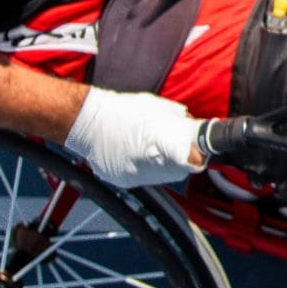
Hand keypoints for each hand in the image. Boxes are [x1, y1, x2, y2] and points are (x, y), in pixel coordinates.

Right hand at [64, 86, 206, 186]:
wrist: (87, 122)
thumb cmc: (122, 110)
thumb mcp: (157, 106)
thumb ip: (177, 118)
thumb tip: (191, 125)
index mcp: (160, 144)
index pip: (192, 160)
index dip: (197, 156)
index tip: (199, 152)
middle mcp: (149, 165)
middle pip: (178, 171)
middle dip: (181, 160)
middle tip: (176, 146)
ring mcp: (135, 176)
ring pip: (162, 177)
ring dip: (164, 165)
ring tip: (151, 147)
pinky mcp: (123, 181)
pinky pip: (144, 178)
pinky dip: (145, 168)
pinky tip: (136, 154)